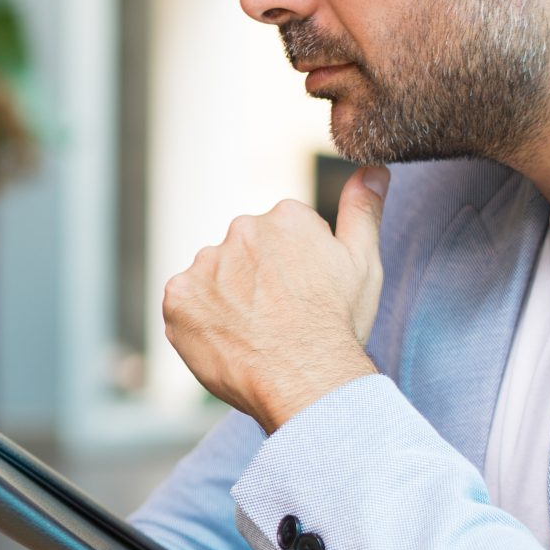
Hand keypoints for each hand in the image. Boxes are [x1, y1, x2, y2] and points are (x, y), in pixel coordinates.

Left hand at [162, 166, 388, 432]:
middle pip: (243, 253)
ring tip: (253, 332)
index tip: (303, 295)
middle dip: (255, 279)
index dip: (293, 270)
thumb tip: (372, 169)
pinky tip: (226, 339)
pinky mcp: (177, 298)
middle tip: (278, 317)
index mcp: (284, 217)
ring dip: (225, 298)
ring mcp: (204, 264)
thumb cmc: (338, 325)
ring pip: (212, 278)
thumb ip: (362, 210)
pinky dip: (199, 320)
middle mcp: (239, 230)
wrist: (306, 381)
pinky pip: (184, 304)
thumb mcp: (362, 262)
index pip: (280, 235)